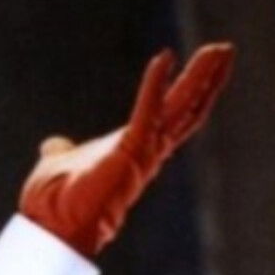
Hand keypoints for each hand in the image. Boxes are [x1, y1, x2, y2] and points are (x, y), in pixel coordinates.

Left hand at [19, 43, 234, 257]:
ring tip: (219, 49)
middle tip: (225, 48)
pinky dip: (154, 84)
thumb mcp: (58, 164)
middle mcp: (145, 150)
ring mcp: (141, 151)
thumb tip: (53, 146)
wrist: (50, 225)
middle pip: (186, 107)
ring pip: (181, 107)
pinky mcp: (129, 150)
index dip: (189, 90)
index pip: (170, 114)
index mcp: (132, 148)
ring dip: (200, 76)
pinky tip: (163, 58)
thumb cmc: (55, 202)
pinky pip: (146, 110)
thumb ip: (63, 152)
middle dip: (207, 77)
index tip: (203, 65)